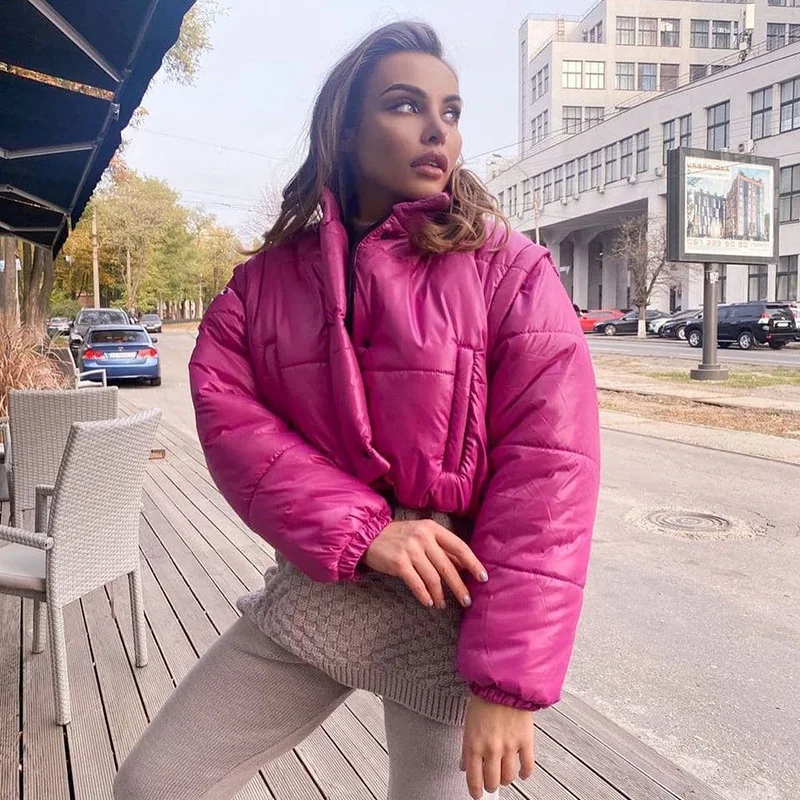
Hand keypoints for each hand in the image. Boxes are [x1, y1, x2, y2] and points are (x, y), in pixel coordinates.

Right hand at [363, 518, 487, 608]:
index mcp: (432, 528)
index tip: (482, 578)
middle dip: (459, 586)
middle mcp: (423, 537)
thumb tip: (463, 567)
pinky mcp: (399, 562)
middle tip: (467, 601)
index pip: (459, 547)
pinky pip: (417, 584)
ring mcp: (410, 549)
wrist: (369, 537)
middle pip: (448, 566)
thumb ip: (440, 550)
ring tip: (443, 604)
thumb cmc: (400, 538)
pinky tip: (429, 603)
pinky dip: (424, 596)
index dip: (473, 563)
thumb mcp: (422, 536)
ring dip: (440, 594)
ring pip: (433, 578)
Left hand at [461, 696, 534, 798]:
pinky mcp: (525, 741)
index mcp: (473, 744)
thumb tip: (464, 765)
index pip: (473, 779)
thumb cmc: (483, 698)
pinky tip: (522, 772)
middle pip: (492, 782)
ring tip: (504, 776)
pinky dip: (525, 773)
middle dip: (491, 785)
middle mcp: (490, 749)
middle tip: (491, 783)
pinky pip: (527, 766)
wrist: (502, 682)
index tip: (477, 794)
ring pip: (508, 777)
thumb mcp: (468, 723)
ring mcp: (509, 747)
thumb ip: (466, 747)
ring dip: (506, 779)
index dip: (475, 791)